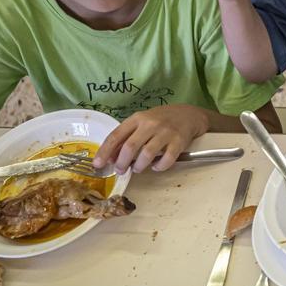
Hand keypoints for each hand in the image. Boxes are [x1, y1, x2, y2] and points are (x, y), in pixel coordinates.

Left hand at [94, 105, 210, 172]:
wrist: (188, 114)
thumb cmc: (160, 120)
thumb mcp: (141, 123)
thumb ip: (126, 138)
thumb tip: (110, 158)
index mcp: (137, 119)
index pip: (116, 136)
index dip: (105, 151)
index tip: (98, 164)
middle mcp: (150, 124)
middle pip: (130, 147)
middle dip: (121, 163)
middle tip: (120, 170)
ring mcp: (166, 133)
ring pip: (147, 154)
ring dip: (139, 166)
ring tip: (138, 168)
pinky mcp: (179, 142)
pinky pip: (167, 159)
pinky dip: (159, 167)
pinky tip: (156, 167)